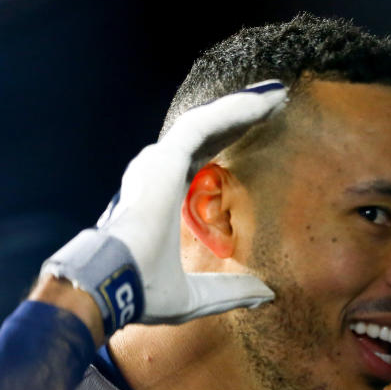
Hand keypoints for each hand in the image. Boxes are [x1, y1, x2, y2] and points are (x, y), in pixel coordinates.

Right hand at [41, 80, 286, 335]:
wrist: (113, 288)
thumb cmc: (142, 292)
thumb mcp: (196, 296)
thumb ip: (231, 291)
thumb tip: (266, 294)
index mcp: (163, 199)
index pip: (201, 161)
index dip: (228, 145)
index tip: (261, 134)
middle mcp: (158, 173)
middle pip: (207, 136)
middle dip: (240, 118)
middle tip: (274, 105)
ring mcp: (160, 162)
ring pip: (208, 122)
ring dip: (243, 106)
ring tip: (276, 94)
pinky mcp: (166, 157)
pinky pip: (206, 122)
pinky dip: (236, 109)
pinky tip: (264, 100)